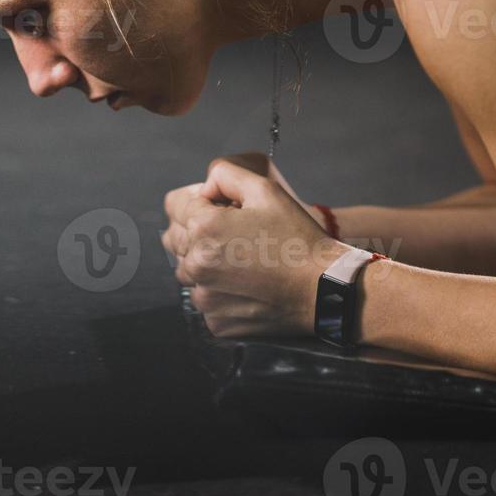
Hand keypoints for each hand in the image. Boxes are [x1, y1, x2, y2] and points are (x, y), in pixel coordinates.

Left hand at [162, 155, 347, 337]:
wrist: (322, 288)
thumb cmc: (297, 239)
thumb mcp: (266, 190)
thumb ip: (225, 174)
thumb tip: (205, 186)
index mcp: (203, 228)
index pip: (174, 204)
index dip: (200, 201)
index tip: (222, 208)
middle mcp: (196, 264)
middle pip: (174, 237)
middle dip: (197, 230)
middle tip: (234, 234)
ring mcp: (204, 297)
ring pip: (187, 270)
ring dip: (205, 262)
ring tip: (242, 260)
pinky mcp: (215, 321)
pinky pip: (204, 297)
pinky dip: (218, 290)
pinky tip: (246, 283)